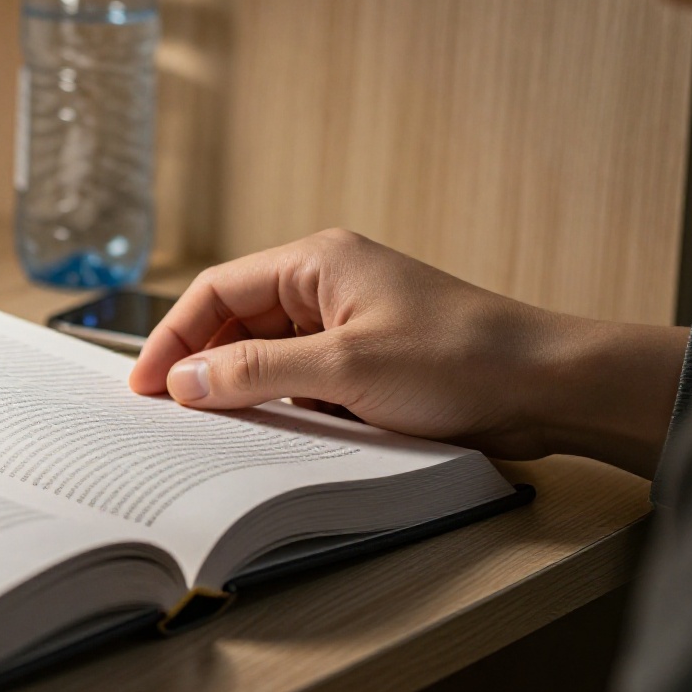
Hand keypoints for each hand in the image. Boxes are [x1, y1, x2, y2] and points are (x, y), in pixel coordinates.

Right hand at [129, 229, 689, 477]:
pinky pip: (301, 376)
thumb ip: (256, 373)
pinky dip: (278, 401)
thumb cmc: (459, 360)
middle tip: (167, 411)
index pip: (217, 290)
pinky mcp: (367, 359)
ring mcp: (348, 321)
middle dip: (201, 363)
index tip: (145, 384)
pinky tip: (265, 430)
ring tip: (208, 426)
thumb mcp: (344, 368)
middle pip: (236, 320)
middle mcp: (328, 283)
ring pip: (267, 352)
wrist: (546, 386)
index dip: (173, 336)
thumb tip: (186, 381)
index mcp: (317, 261)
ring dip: (240, 386)